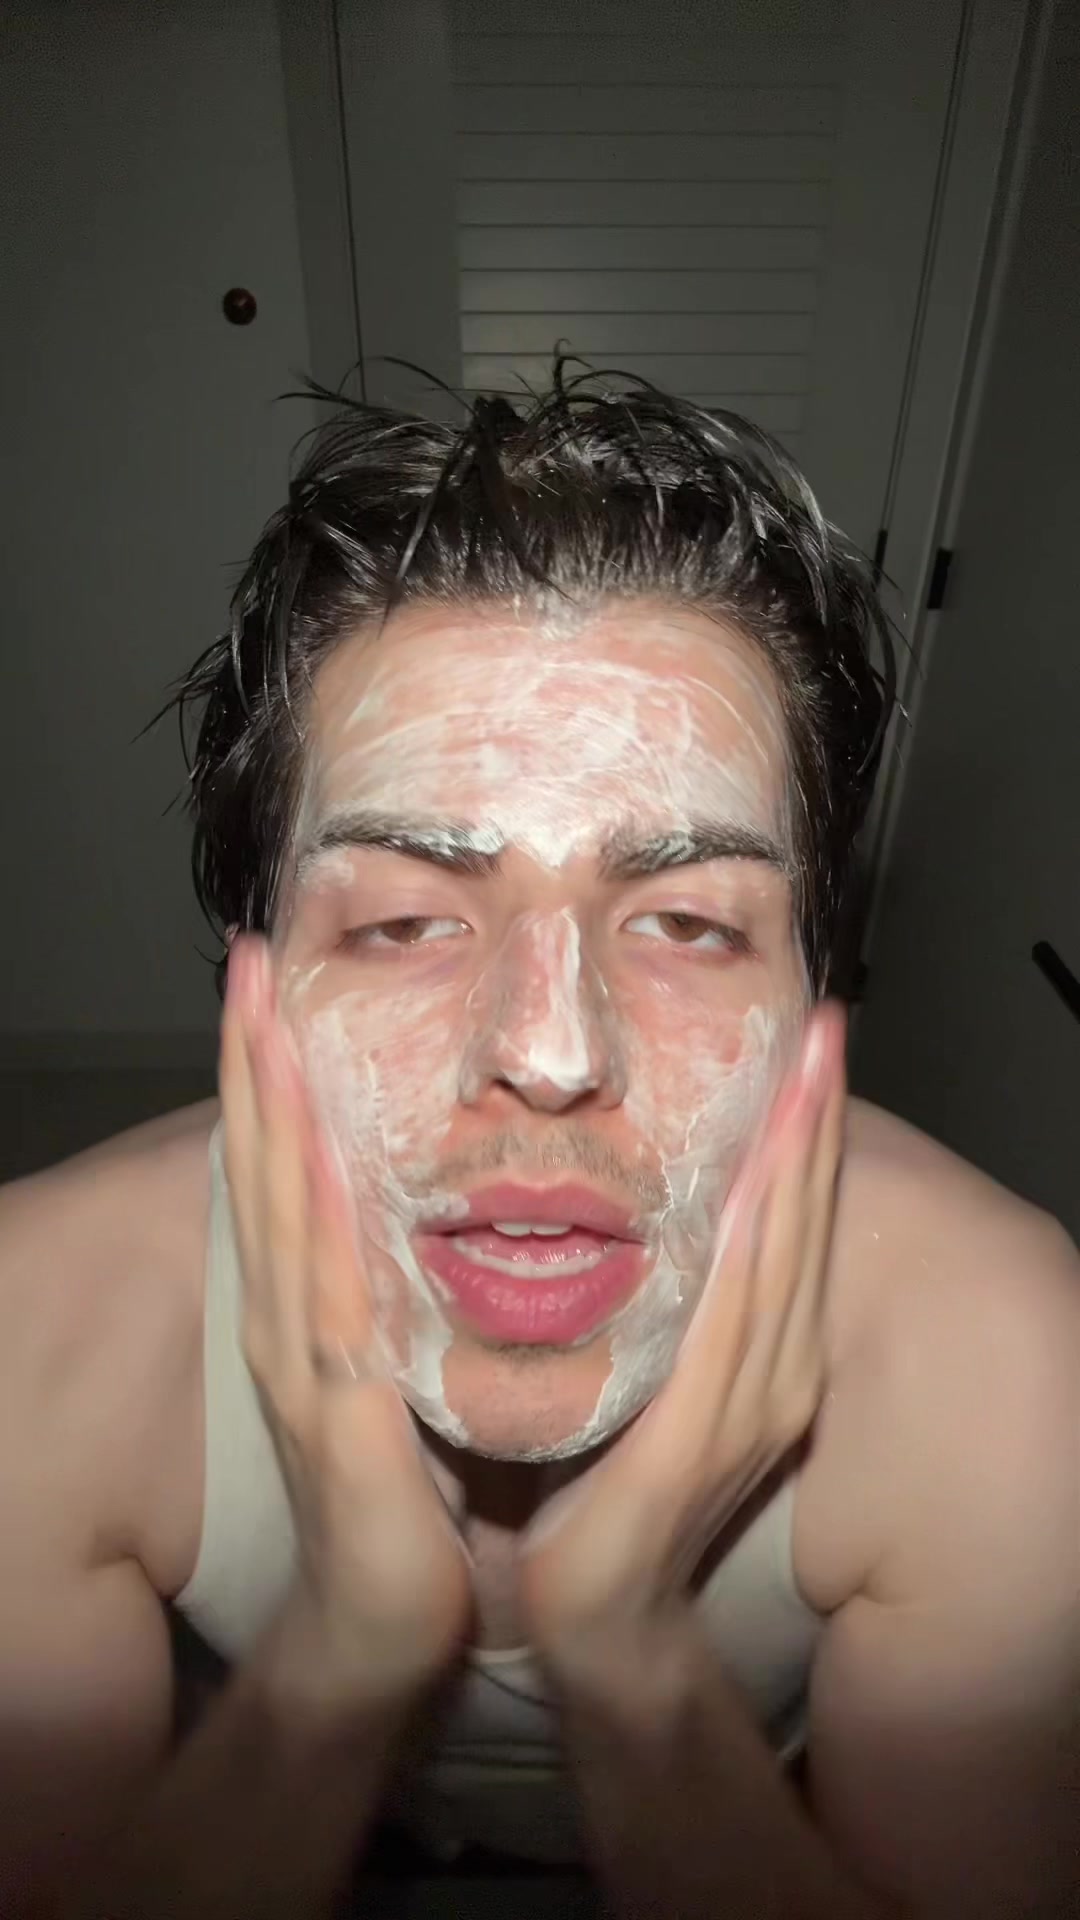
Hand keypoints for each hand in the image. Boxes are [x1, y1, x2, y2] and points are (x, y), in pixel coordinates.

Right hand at [220, 934, 471, 1704]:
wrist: (388, 1614)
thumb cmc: (410, 1490)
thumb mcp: (406, 1366)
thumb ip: (409, 1294)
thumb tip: (445, 1213)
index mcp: (312, 1302)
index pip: (286, 1165)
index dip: (272, 1073)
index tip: (273, 984)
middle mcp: (288, 1314)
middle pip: (262, 1163)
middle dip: (252, 1058)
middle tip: (248, 960)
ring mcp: (300, 1354)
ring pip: (276, 1204)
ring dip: (266, 1104)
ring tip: (258, 1012)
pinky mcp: (335, 1402)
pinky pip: (321, 1287)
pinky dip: (310, 1210)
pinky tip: (310, 1142)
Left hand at [519, 1001, 846, 1680]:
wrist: (596, 1613)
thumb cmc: (603, 1488)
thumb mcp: (636, 1372)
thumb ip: (649, 1302)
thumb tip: (616, 1210)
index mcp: (757, 1351)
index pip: (784, 1219)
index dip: (801, 1131)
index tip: (802, 1042)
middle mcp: (771, 1367)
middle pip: (800, 1222)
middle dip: (812, 1121)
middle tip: (822, 1025)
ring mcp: (747, 1402)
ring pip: (780, 1255)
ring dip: (796, 1161)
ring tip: (808, 1072)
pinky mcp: (702, 1436)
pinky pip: (731, 1325)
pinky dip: (747, 1250)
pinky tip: (752, 1188)